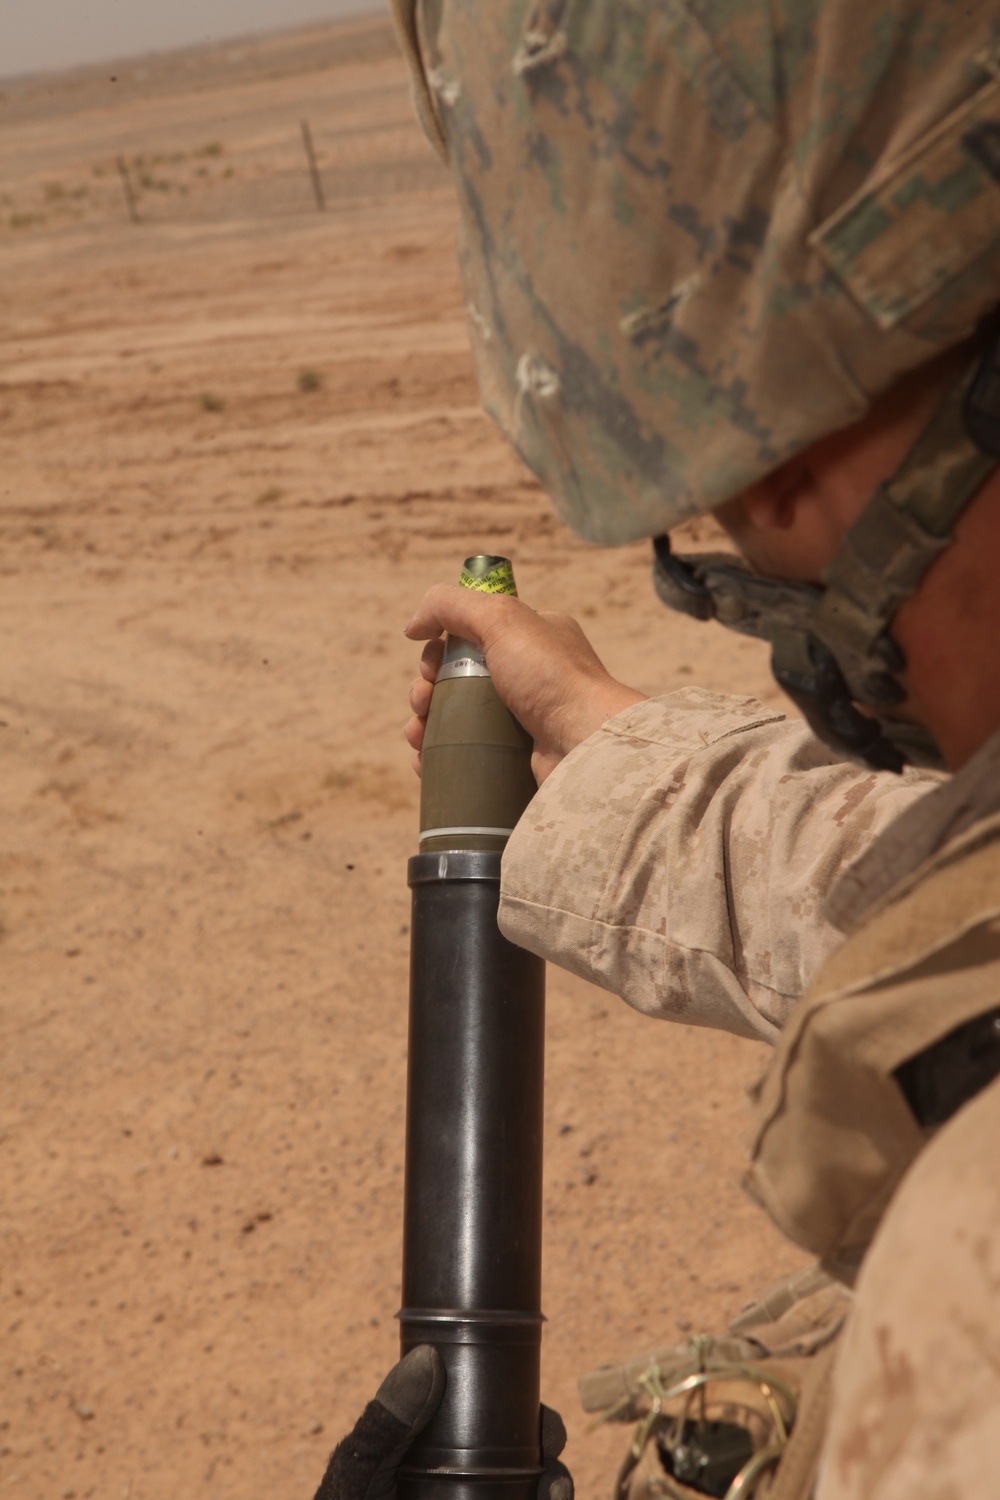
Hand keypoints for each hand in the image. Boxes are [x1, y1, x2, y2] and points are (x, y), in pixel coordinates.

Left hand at [313, 1345, 572, 1499]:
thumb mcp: (356, 1484)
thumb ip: (382, 1430)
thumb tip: (426, 1357)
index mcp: (429, 1471)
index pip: (482, 1433)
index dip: (515, 1416)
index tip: (534, 1404)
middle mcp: (461, 1497)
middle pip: (520, 1467)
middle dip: (546, 1449)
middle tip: (550, 1435)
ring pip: (532, 1499)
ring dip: (554, 1487)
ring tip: (553, 1483)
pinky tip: (548, 1499)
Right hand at [404, 585, 645, 783]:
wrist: (586, 744)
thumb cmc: (550, 677)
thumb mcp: (502, 619)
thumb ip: (452, 605)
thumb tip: (412, 626)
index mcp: (530, 639)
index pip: (470, 635)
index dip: (440, 648)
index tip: (430, 666)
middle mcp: (528, 677)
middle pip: (456, 678)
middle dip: (426, 689)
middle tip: (423, 702)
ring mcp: (522, 720)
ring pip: (456, 718)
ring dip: (424, 724)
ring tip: (418, 735)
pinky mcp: (515, 757)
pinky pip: (467, 753)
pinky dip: (438, 756)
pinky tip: (424, 760)